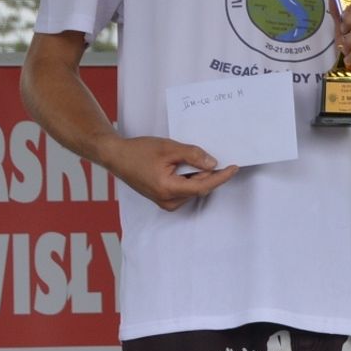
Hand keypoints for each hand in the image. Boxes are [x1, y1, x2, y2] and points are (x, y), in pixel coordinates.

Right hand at [102, 135, 238, 211]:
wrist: (116, 156)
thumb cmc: (138, 151)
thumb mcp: (169, 148)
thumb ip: (192, 155)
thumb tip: (213, 163)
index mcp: (168, 189)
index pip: (203, 187)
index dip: (221, 177)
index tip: (234, 168)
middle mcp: (167, 200)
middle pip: (199, 187)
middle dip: (207, 172)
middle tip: (205, 155)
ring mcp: (165, 202)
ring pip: (193, 188)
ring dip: (197, 174)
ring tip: (183, 159)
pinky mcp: (164, 198)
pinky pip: (185, 189)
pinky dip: (189, 177)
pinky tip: (182, 166)